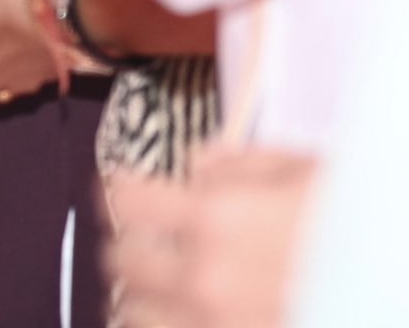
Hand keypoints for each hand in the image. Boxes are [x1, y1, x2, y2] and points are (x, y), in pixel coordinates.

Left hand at [109, 147, 317, 327]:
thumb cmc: (357, 231)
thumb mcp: (298, 172)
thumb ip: (230, 164)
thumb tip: (195, 171)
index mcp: (216, 220)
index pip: (126, 201)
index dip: (118, 190)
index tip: (123, 191)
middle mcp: (207, 280)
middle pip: (121, 263)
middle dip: (127, 246)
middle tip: (142, 243)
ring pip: (136, 318)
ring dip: (142, 299)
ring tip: (160, 291)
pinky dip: (170, 327)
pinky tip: (186, 317)